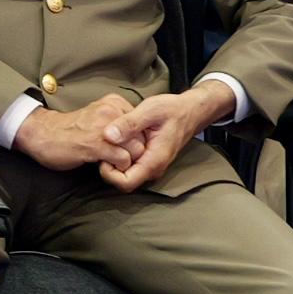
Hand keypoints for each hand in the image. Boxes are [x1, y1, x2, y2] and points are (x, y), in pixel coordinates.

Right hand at [7, 91, 139, 174]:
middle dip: (134, 151)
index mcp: (113, 103)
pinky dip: (118, 167)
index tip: (125, 147)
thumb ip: (116, 121)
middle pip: (142, 137)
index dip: (137, 139)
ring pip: (137, 149)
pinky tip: (104, 165)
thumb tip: (138, 136)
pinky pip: (123, 159)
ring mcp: (105, 128)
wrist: (41, 133)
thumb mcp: (97, 116)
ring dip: (127, 161)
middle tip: (119, 158)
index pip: (142, 124)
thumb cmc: (68, 129)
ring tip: (112, 162)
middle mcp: (111, 111)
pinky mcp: (97, 144)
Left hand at [98, 78, 233, 190]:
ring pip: (124, 174)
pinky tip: (116, 139)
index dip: (109, 173)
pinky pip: (129, 165)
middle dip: (108, 166)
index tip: (103, 153)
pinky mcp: (147, 160)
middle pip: (122, 181)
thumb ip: (129, 124)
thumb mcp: (149, 110)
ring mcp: (150, 165)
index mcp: (154, 161)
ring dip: (113, 160)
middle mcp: (153, 168)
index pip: (125, 183)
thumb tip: (108, 135)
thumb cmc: (173, 110)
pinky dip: (119, 155)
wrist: (190, 111)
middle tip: (102, 145)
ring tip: (109, 140)